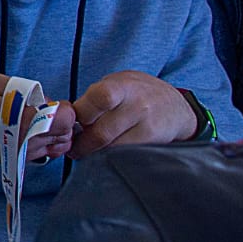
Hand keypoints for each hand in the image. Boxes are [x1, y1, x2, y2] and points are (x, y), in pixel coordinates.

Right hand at [0, 74, 76, 165]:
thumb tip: (46, 101)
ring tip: (40, 118)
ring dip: (56, 132)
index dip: (64, 111)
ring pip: (55, 146)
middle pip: (61, 135)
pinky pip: (43, 153)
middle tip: (51, 109)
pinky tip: (34, 129)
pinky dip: (46, 141)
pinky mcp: (13, 160)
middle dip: (63, 121)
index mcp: (11, 117)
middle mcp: (18, 140)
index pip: (56, 121)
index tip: (56, 103)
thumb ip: (19, 88)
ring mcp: (16, 153)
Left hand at [70, 72, 197, 157]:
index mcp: (122, 86)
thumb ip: (93, 99)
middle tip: (73, 147)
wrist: (176, 108)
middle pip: (100, 132)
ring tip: (88, 149)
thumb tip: (66, 118)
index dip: (79, 114)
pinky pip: (122, 155)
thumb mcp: (117, 84)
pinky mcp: (151, 144)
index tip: (71, 123)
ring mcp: (146, 126)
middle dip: (81, 144)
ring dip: (92, 153)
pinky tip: (106, 153)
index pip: (99, 98)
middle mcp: (137, 105)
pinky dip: (108, 157)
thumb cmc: (137, 94)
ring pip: (109, 148)